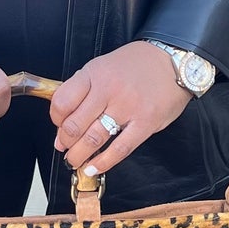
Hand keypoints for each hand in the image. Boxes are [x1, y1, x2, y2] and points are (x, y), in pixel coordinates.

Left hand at [50, 41, 190, 177]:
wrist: (173, 59)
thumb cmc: (136, 64)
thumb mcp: (103, 65)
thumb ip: (84, 88)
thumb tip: (65, 118)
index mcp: (94, 74)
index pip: (62, 102)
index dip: (55, 119)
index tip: (58, 126)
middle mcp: (108, 90)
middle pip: (75, 125)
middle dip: (65, 142)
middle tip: (65, 148)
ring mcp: (128, 107)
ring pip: (94, 139)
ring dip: (79, 155)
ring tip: (74, 161)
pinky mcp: (146, 123)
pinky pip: (119, 149)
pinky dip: (103, 162)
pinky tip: (93, 168)